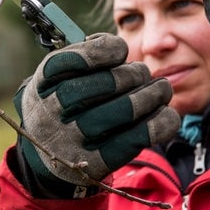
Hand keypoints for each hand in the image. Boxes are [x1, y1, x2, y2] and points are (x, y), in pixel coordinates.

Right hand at [14, 33, 179, 185]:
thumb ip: (82, 54)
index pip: (73, 60)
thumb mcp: (57, 73)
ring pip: (123, 111)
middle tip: (142, 71)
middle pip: (105, 84)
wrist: (43, 144)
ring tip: (162, 87)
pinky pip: (133, 140)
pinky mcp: (95, 162)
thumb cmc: (57, 97)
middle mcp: (54, 110)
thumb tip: (118, 47)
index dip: (103, 50)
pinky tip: (167, 113)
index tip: (120, 49)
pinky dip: (158, 124)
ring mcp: (73, 139)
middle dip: (133, 73)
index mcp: (44, 82)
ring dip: (151, 95)